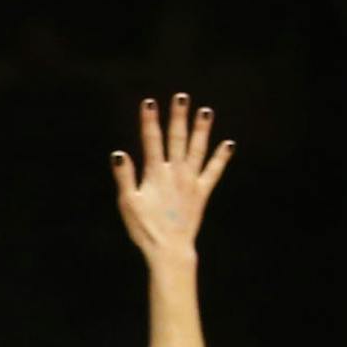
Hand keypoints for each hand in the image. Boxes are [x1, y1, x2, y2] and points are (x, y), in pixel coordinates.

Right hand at [111, 94, 232, 264]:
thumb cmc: (145, 228)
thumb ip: (125, 177)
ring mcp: (191, 181)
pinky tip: (228, 144)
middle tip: (181, 97)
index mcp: (155, 173)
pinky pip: (213, 172)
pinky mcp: (202, 193)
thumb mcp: (128, 203)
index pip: (151, 141)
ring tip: (206, 111)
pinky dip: (221, 157)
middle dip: (178, 117)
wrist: (169, 249)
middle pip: (177, 139)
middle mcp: (175, 172)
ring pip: (197, 149)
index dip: (149, 121)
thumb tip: (118, 153)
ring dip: (201, 130)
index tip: (149, 102)